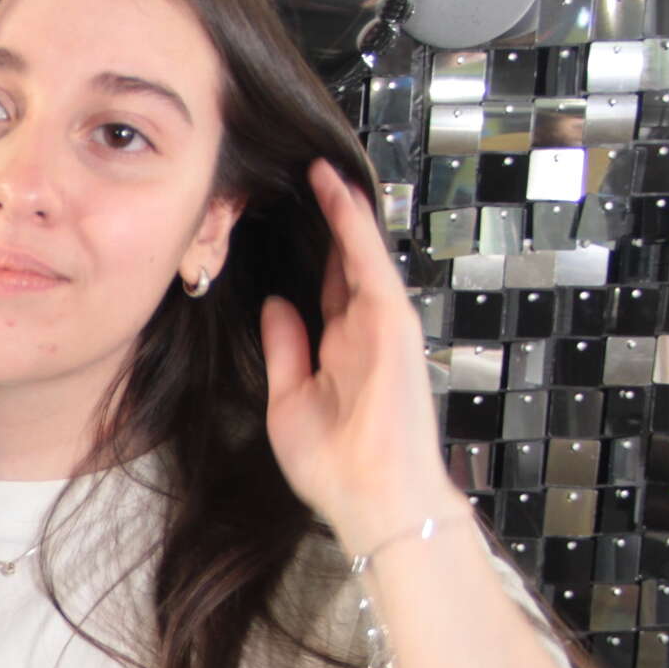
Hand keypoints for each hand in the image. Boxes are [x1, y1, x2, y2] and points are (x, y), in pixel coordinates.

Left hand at [259, 158, 465, 556]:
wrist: (373, 497)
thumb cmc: (334, 465)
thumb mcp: (289, 399)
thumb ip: (287, 348)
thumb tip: (276, 302)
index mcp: (341, 348)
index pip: (324, 288)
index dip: (308, 252)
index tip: (283, 219)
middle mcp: (364, 329)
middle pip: (342, 263)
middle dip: (324, 222)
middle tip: (300, 178)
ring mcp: (382, 323)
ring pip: (359, 252)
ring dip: (342, 210)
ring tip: (317, 169)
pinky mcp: (392, 321)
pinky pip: (369, 261)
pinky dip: (354, 225)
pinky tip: (336, 190)